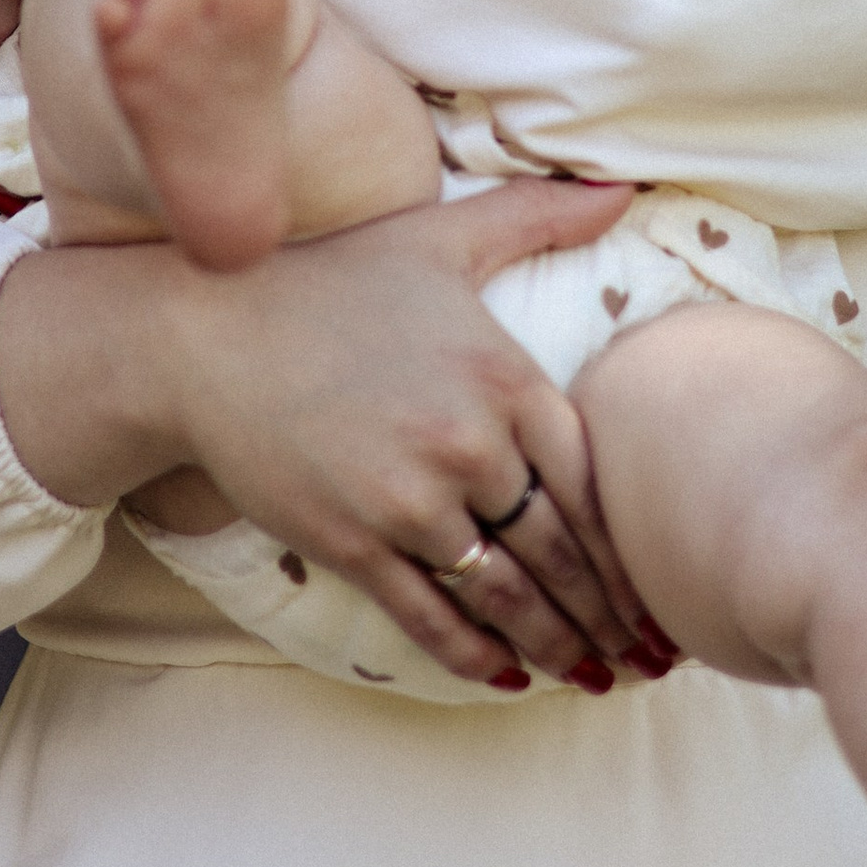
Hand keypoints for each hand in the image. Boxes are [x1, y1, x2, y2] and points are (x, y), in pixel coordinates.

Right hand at [1, 178, 657, 686]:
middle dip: (611, 616)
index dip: (633, 548)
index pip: (595, 485)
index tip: (665, 589)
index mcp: (504, 379)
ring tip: (597, 678)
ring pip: (505, 595)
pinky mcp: (350, 541)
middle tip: (651, 659)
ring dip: (559, 646)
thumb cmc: (327, 278)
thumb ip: (537, 215)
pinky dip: (476, 655)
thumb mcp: (438, 236)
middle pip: (561, 553)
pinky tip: (510, 676)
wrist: (201, 330)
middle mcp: (467, 446)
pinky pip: (430, 616)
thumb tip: (621, 188)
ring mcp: (408, 500)